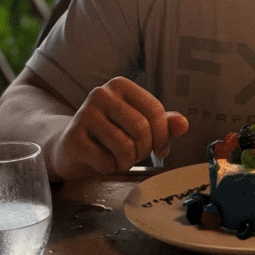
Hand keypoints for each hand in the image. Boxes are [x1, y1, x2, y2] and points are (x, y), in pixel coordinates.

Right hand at [50, 77, 188, 179]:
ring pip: (125, 147)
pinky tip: (101, 163)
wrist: (70, 148)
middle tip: (134, 156)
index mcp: (121, 85)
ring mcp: (84, 114)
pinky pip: (105, 161)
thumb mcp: (139, 125)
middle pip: (141, 129)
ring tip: (117, 159)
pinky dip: (109, 168)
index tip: (162, 151)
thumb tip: (184, 124)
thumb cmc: (111, 135)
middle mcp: (101, 94)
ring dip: (126, 162)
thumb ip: (163, 123)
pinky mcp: (73, 137)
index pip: (155, 110)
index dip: (163, 136)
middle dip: (143, 151)